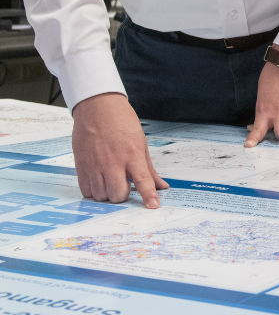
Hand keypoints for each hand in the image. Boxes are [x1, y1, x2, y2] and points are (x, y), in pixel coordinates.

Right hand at [71, 93, 168, 207]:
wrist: (97, 108)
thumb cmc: (121, 123)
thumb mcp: (141, 143)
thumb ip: (149, 168)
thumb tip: (162, 186)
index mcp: (132, 154)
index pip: (143, 180)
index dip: (149, 195)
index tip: (153, 206)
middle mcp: (112, 162)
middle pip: (118, 195)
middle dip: (123, 196)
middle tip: (125, 185)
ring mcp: (95, 165)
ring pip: (101, 196)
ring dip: (108, 194)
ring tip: (111, 181)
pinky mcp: (81, 166)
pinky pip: (86, 191)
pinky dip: (94, 191)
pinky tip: (99, 181)